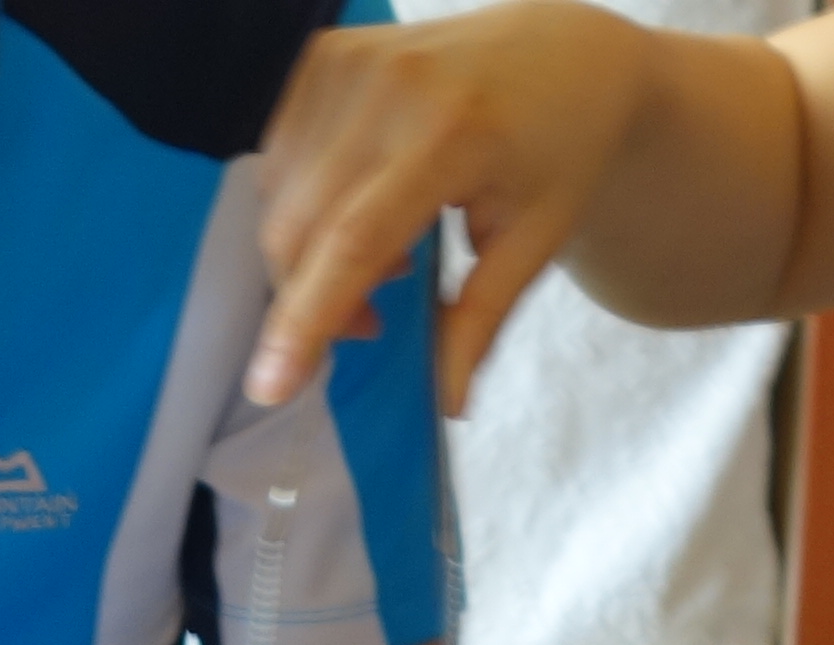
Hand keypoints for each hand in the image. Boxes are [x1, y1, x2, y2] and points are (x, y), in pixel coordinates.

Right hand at [248, 2, 660, 412]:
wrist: (563, 54)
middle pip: (300, 226)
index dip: (306, 317)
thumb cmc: (557, 149)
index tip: (271, 385)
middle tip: (373, 322)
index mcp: (452, 135)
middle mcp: (390, 87)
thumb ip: (481, 321)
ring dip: (310, 251)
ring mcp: (350, 62)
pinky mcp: (326, 54)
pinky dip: (307, 202)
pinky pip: (280, 156)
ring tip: (390, 255)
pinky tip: (363, 206)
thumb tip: (446, 401)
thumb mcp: (536, 241)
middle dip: (313, 298)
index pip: (354, 240)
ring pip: (279, 196)